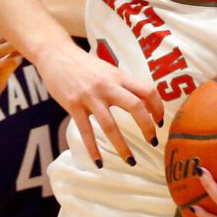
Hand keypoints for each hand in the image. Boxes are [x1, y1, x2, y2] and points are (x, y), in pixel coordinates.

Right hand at [35, 40, 163, 165]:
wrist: (56, 54)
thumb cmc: (85, 65)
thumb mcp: (108, 71)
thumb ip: (123, 86)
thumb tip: (143, 104)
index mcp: (119, 76)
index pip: (147, 91)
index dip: (158, 108)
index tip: (160, 123)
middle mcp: (107, 86)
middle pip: (135, 107)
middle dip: (147, 127)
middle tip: (153, 142)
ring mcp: (90, 96)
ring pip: (110, 126)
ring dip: (122, 146)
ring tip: (131, 161)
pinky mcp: (73, 105)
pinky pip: (86, 132)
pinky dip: (93, 150)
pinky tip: (99, 163)